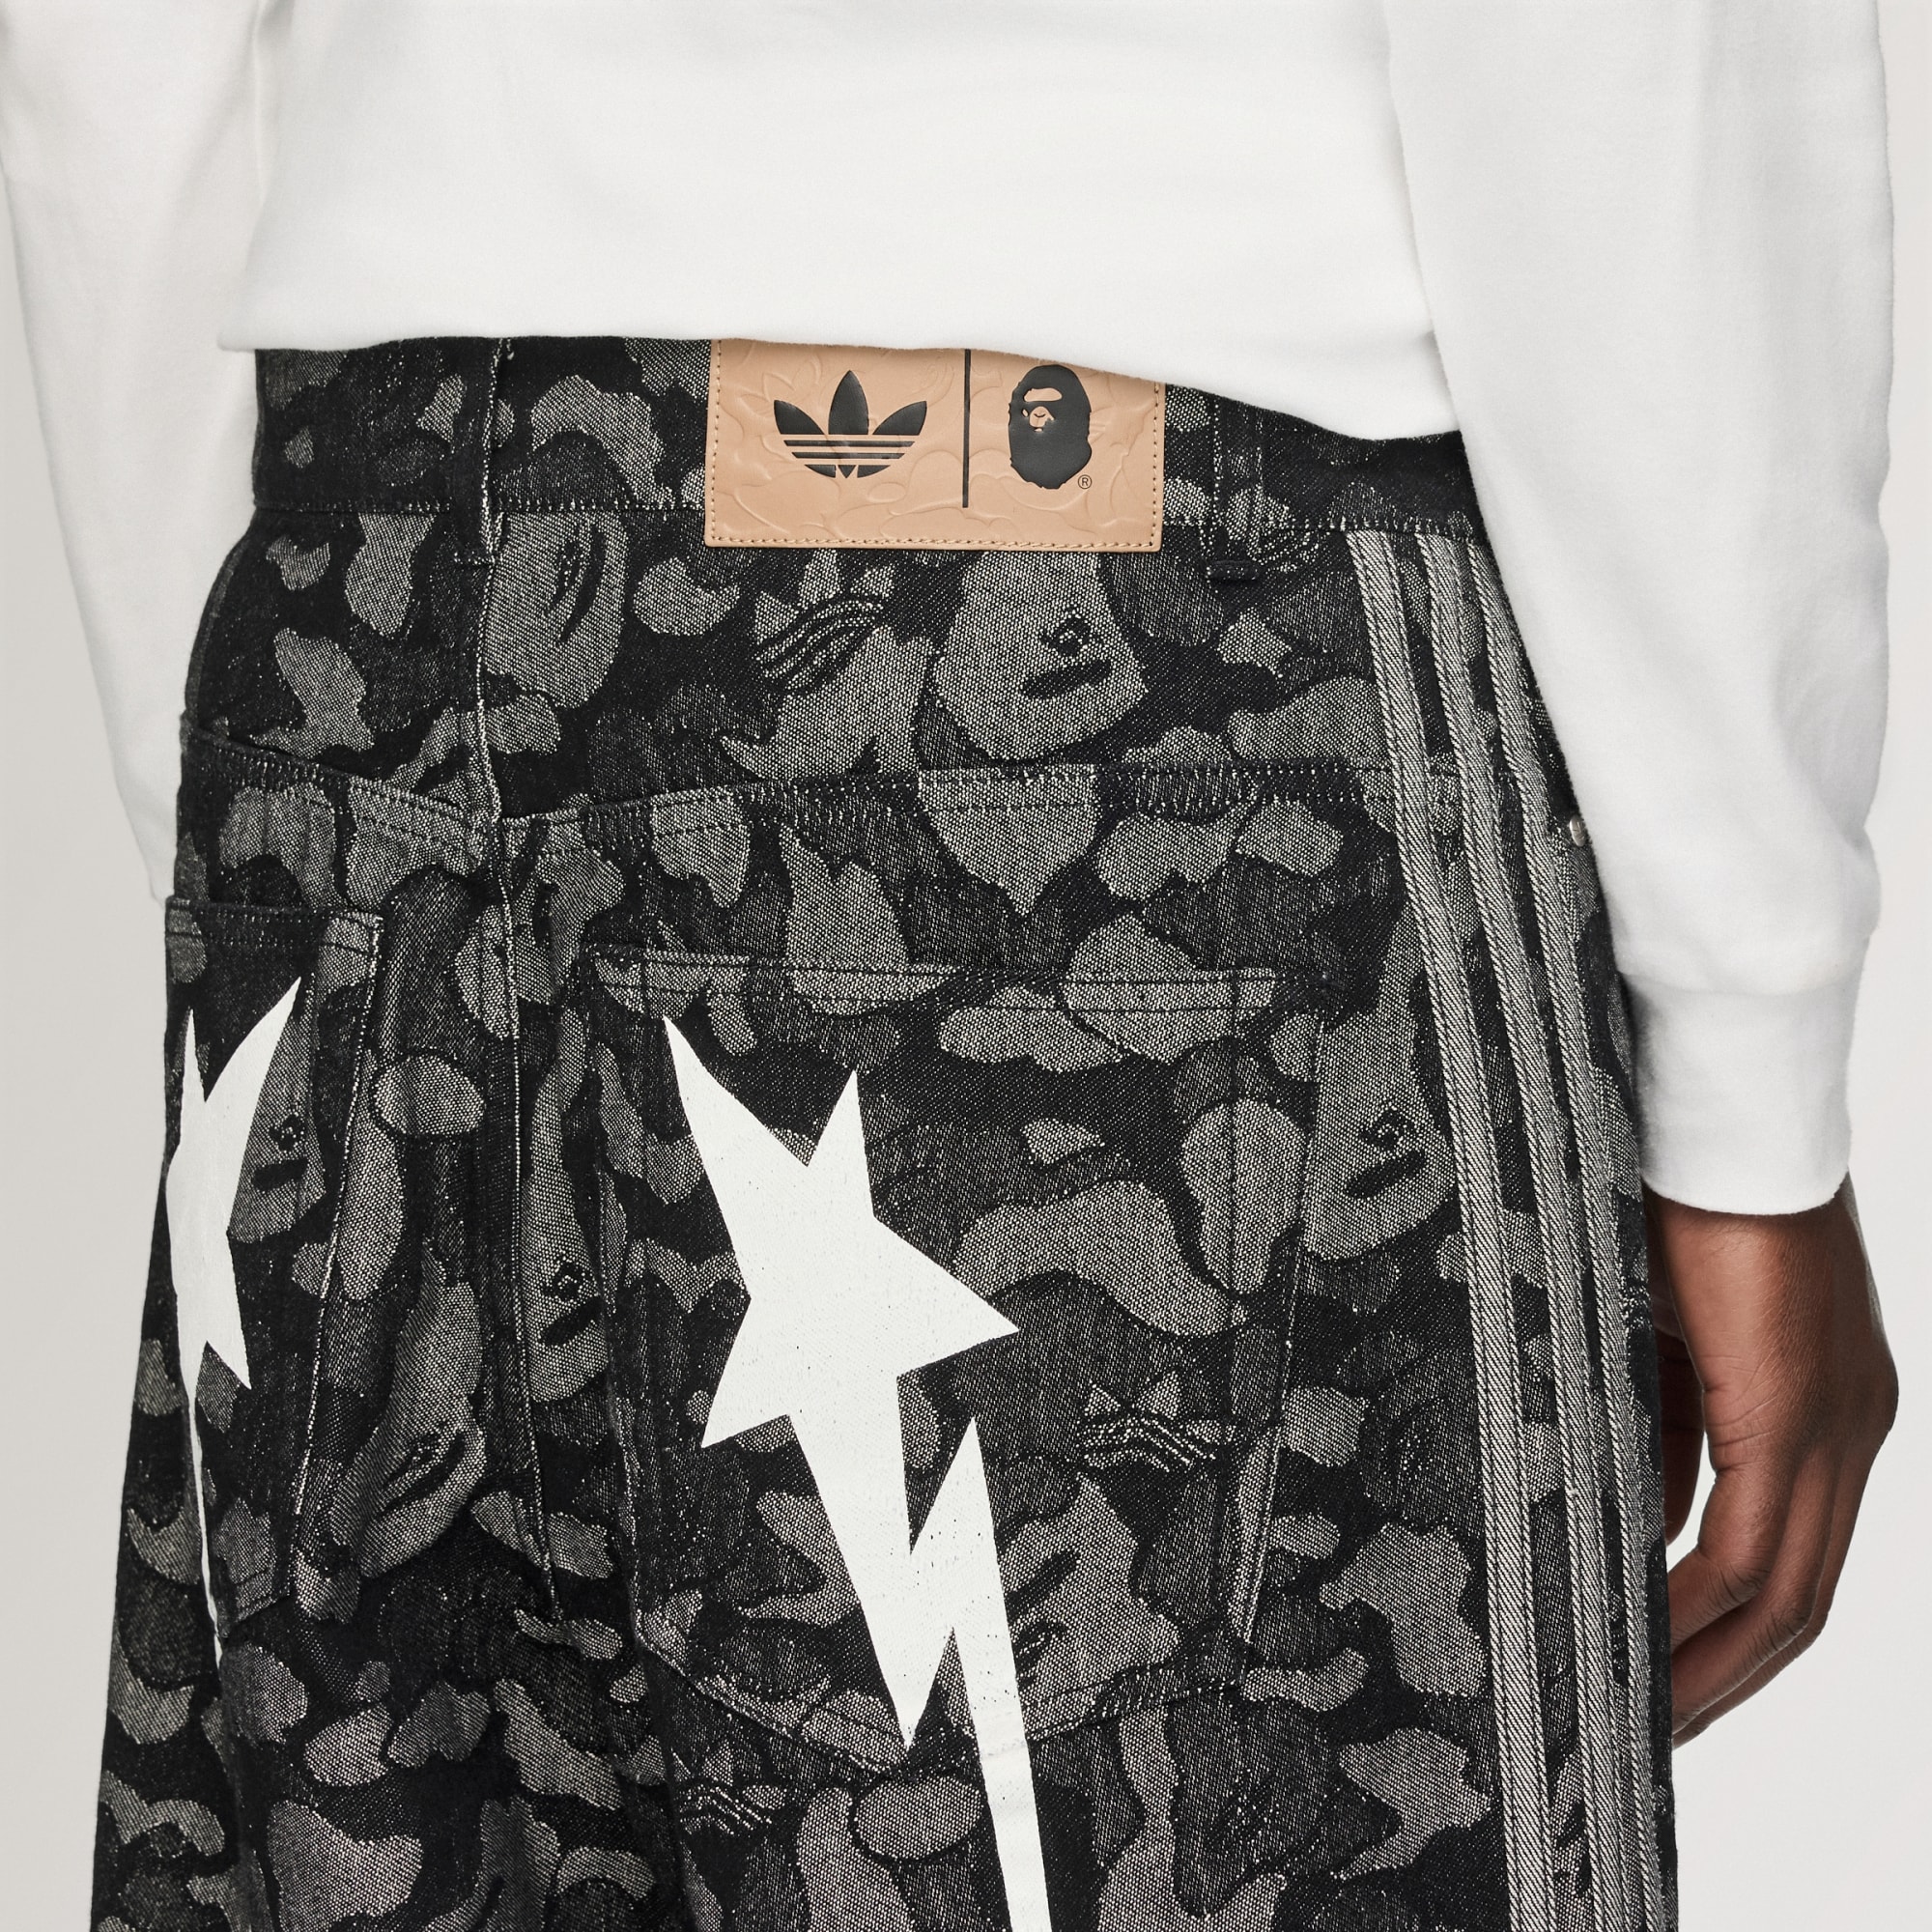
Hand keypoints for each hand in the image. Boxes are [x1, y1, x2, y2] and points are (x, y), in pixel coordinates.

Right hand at [1648, 1182, 1896, 1743]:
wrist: (1715, 1103)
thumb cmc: (1675, 1191)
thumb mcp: (1663, 1333)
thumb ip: (1663, 1423)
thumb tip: (1635, 1515)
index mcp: (1826, 1405)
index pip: (1793, 1560)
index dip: (1732, 1635)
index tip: (1666, 1681)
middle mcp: (1853, 1428)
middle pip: (1802, 1602)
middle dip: (1725, 1680)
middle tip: (1652, 1737)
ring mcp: (1837, 1421)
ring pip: (1789, 1591)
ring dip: (1712, 1663)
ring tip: (1643, 1718)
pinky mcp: (1796, 1405)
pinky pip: (1755, 1544)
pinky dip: (1700, 1603)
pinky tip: (1646, 1639)